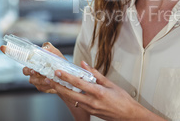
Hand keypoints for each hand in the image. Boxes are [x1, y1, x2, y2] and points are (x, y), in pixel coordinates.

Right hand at [0, 42, 65, 93]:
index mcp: (33, 60)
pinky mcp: (41, 87)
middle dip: (29, 71)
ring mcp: (35, 79)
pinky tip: (52, 83)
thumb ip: (50, 49)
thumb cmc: (59, 64)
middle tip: (35, 70)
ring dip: (40, 79)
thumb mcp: (56, 54)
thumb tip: (45, 46)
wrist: (67, 77)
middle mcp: (32, 70)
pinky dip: (46, 85)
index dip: (10, 51)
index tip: (2, 47)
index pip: (20, 56)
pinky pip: (40, 87)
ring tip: (49, 78)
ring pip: (33, 80)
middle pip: (25, 70)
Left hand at [48, 61, 163, 120]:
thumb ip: (96, 74)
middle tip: (51, 79)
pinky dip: (72, 97)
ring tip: (56, 84)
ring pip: (73, 99)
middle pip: (70, 94)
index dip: (67, 77)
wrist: (128, 114)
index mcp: (98, 92)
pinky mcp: (91, 112)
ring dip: (64, 92)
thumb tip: (85, 65)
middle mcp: (92, 102)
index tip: (59, 72)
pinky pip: (78, 103)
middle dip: (59, 86)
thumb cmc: (122, 99)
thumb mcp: (110, 83)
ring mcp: (90, 108)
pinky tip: (69, 92)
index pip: (78, 83)